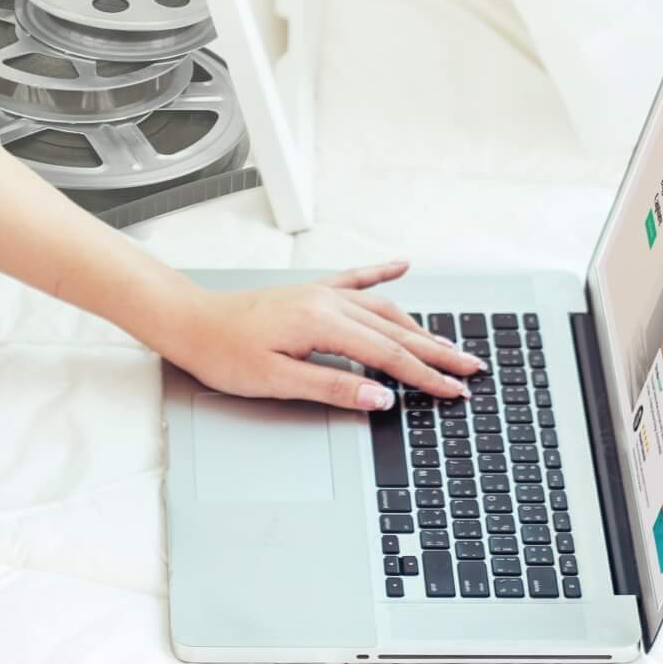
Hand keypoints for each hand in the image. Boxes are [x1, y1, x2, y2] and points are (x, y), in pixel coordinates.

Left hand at [147, 260, 482, 410]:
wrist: (188, 321)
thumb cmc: (223, 352)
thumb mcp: (276, 381)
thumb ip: (333, 389)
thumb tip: (382, 399)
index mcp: (322, 324)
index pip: (389, 357)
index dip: (426, 378)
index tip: (456, 393)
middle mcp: (327, 302)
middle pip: (395, 332)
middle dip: (438, 354)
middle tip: (473, 371)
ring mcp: (319, 293)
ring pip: (383, 309)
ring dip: (419, 328)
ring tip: (450, 345)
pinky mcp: (309, 292)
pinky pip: (354, 279)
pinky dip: (382, 273)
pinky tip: (402, 264)